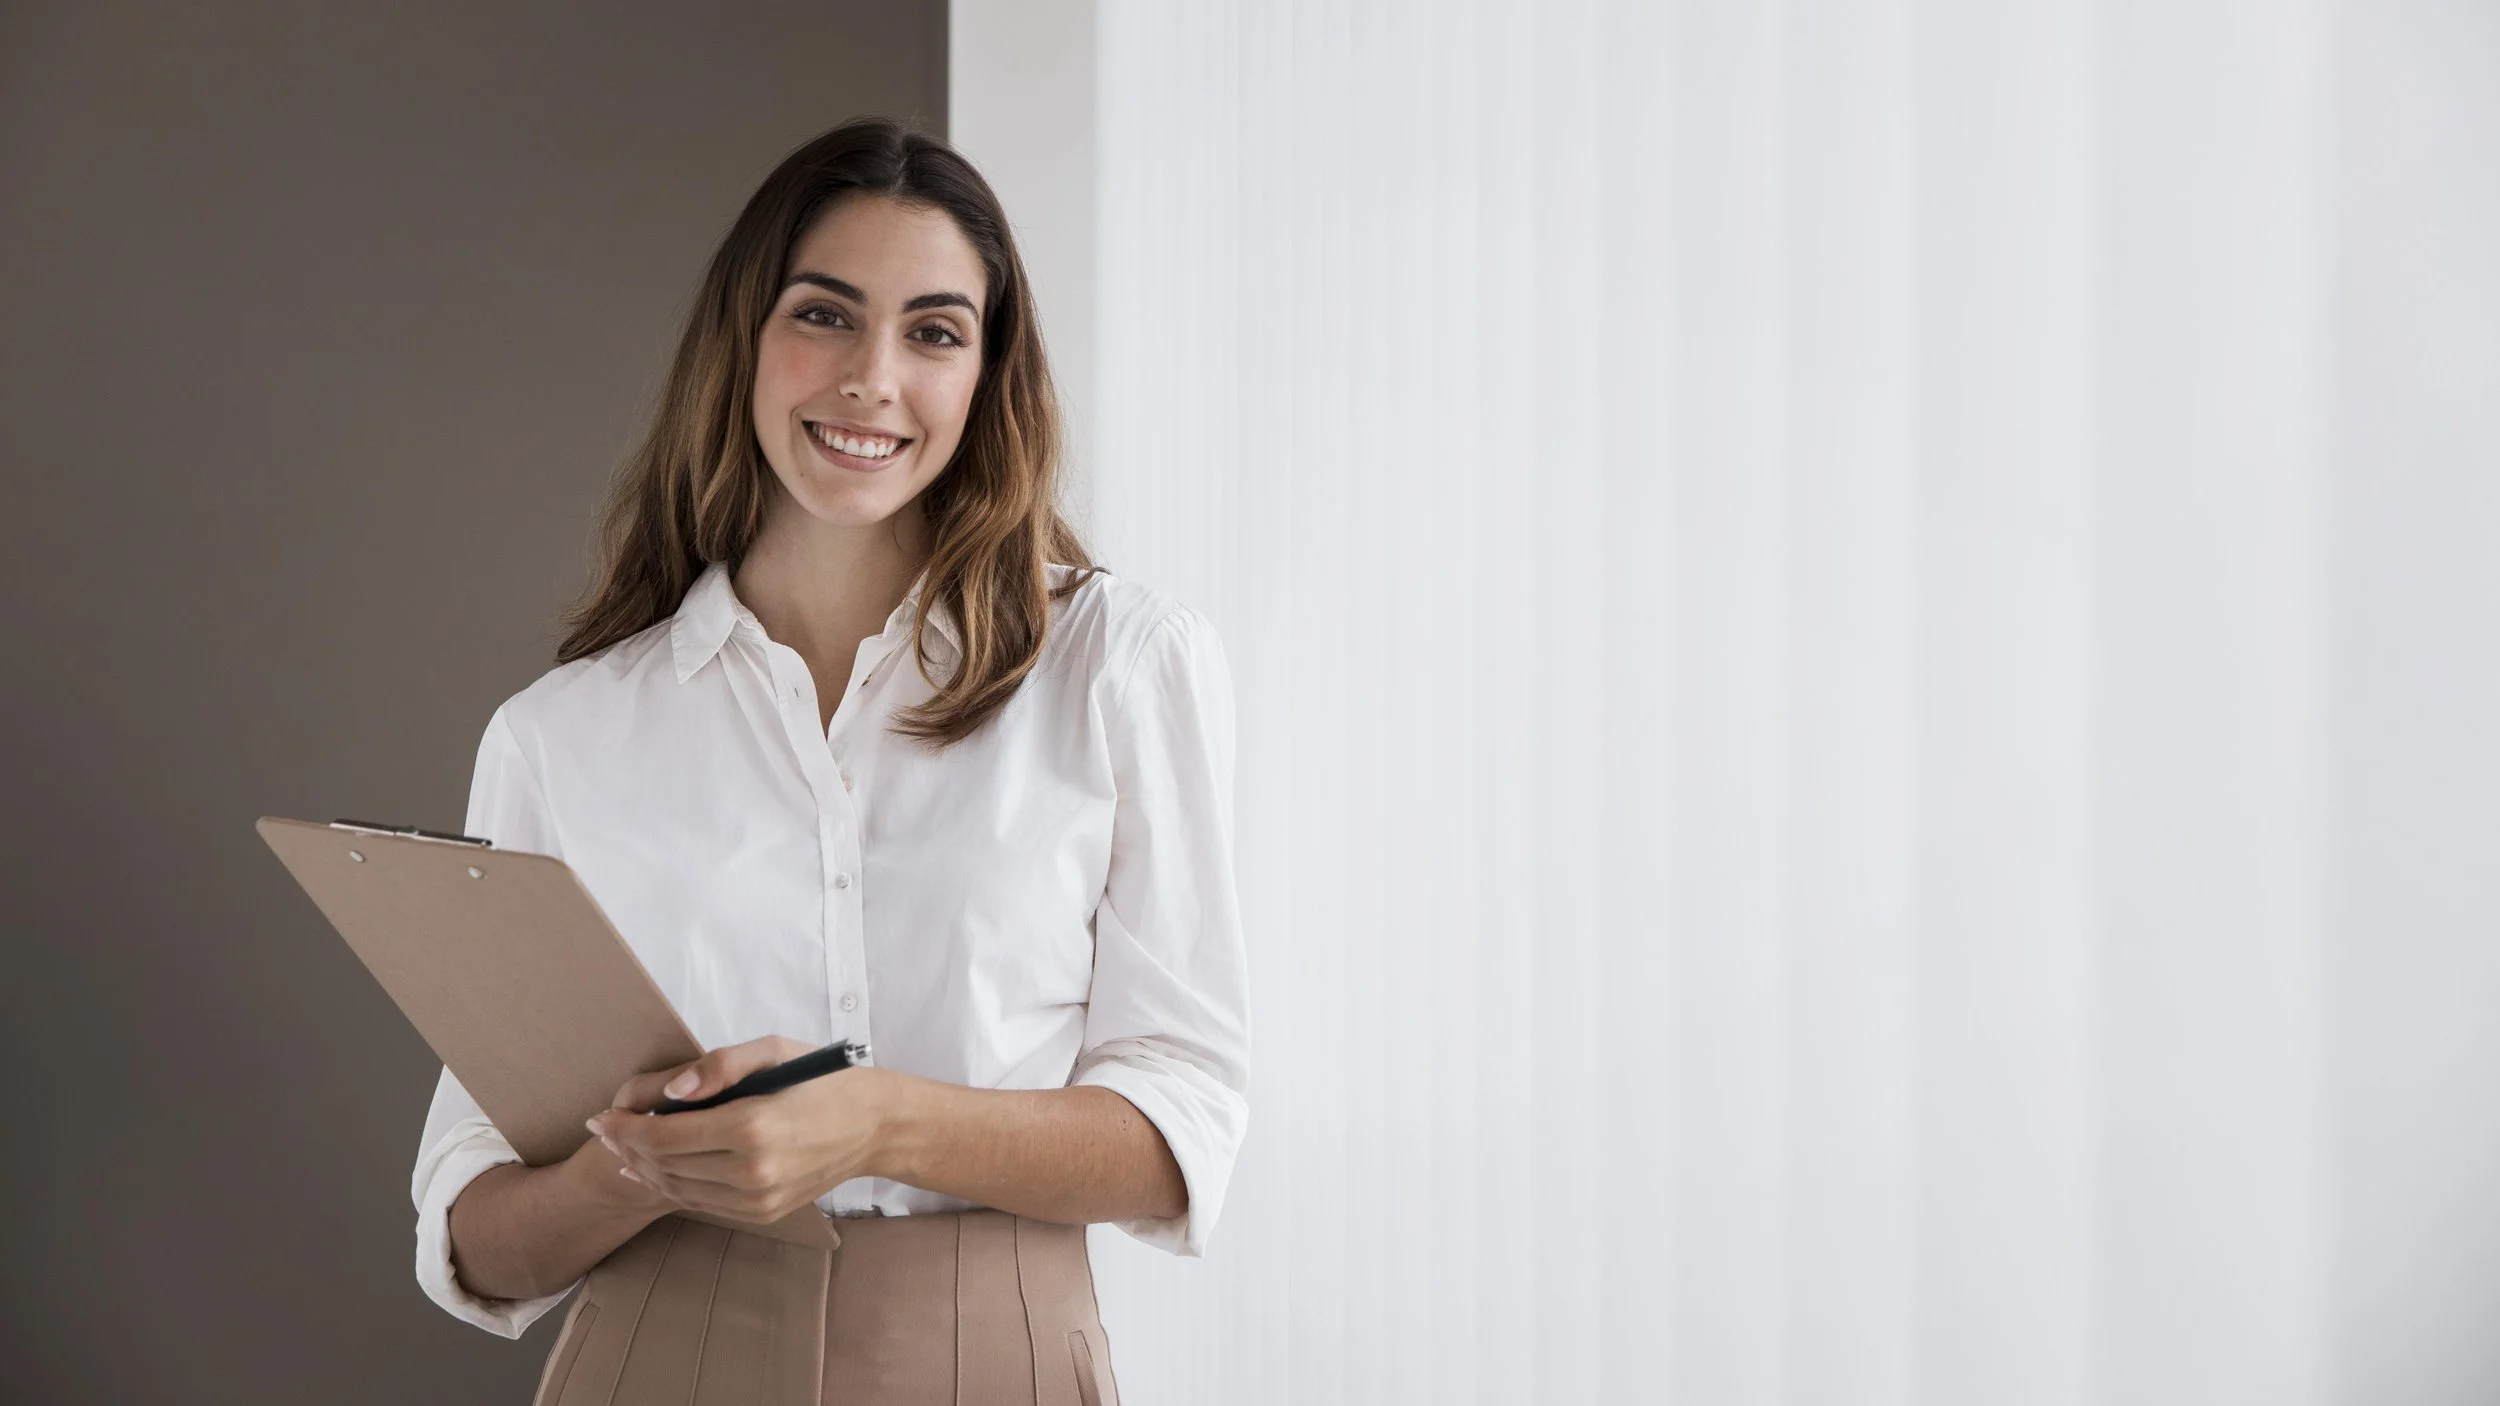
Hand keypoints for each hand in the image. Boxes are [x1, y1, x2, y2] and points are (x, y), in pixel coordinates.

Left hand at [584, 1036, 897, 1224]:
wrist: (873, 1126)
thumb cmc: (822, 1079)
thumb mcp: (774, 1051)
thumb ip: (719, 1065)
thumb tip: (670, 1091)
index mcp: (751, 1127)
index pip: (664, 1136)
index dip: (623, 1128)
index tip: (600, 1116)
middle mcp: (752, 1172)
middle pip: (663, 1165)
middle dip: (626, 1147)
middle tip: (605, 1129)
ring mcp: (758, 1199)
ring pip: (677, 1189)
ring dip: (644, 1169)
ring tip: (624, 1148)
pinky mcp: (763, 1213)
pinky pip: (702, 1202)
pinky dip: (673, 1186)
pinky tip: (657, 1169)